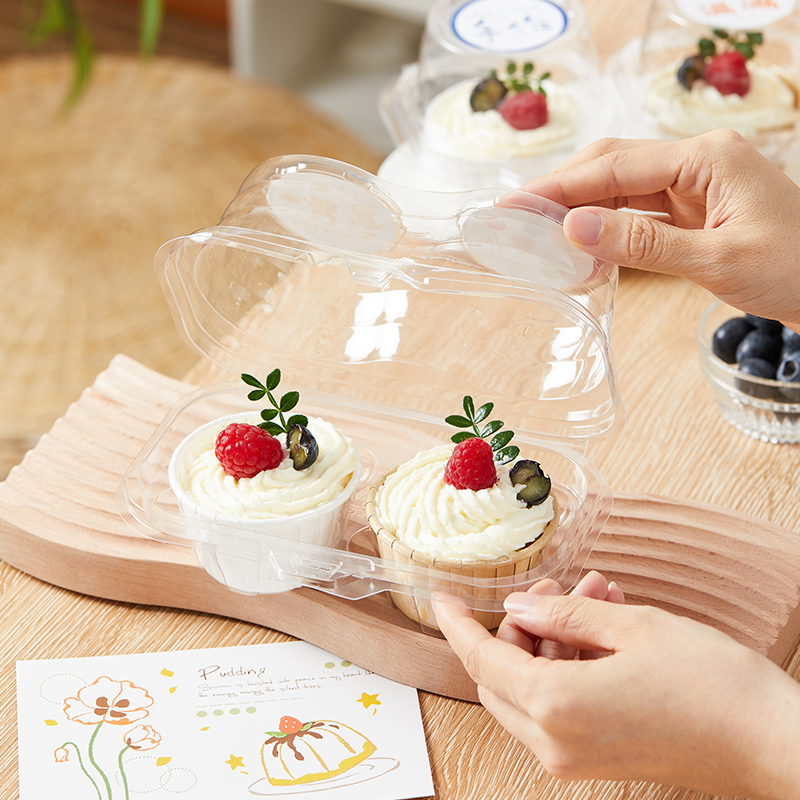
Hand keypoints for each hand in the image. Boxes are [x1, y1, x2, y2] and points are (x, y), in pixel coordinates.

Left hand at [434, 577, 799, 798]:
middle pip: (501, 677)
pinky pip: (558, 707)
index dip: (458, 624)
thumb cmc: (710, 683)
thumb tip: (517, 609)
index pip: (482, 660)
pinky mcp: (597, 759)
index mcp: (555, 706)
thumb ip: (562, 618)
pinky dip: (568, 665)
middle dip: (517, 627)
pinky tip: (601, 627)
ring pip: (530, 690)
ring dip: (550, 641)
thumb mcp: (630, 627)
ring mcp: (575, 757)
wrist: (770, 742)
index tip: (442, 596)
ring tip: (590, 598)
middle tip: (551, 589)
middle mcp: (555, 742)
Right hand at [515, 130, 799, 330]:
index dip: (558, 187)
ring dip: (580, 213)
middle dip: (561, 192)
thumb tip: (574, 228)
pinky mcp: (695, 212)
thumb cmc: (796, 269)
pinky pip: (639, 215)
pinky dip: (607, 232)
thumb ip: (642, 243)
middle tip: (514, 219)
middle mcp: (698, 163)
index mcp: (707, 158)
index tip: (512, 204)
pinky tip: (582, 250)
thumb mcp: (715, 260)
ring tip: (536, 235)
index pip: (614, 166)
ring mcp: (696, 186)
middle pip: (611, 167)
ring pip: (620, 191)